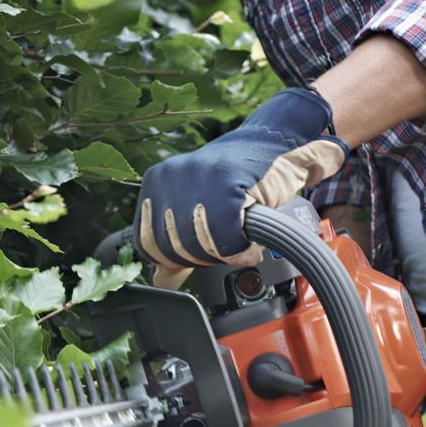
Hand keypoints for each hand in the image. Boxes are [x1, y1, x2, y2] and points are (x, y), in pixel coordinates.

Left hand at [133, 87, 348, 287]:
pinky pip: (226, 239)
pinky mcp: (226, 181)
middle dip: (204, 258)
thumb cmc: (240, 181)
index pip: (147, 245)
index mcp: (155, 182)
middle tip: (226, 246)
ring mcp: (196, 176)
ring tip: (240, 240)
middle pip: (173, 248)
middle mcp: (169, 176)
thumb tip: (161, 280)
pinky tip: (251, 244)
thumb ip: (175, 241)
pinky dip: (243, 252)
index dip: (178, 260)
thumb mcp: (197, 208)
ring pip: (198, 245)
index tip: (202, 253)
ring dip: (225, 255)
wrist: (278, 146)